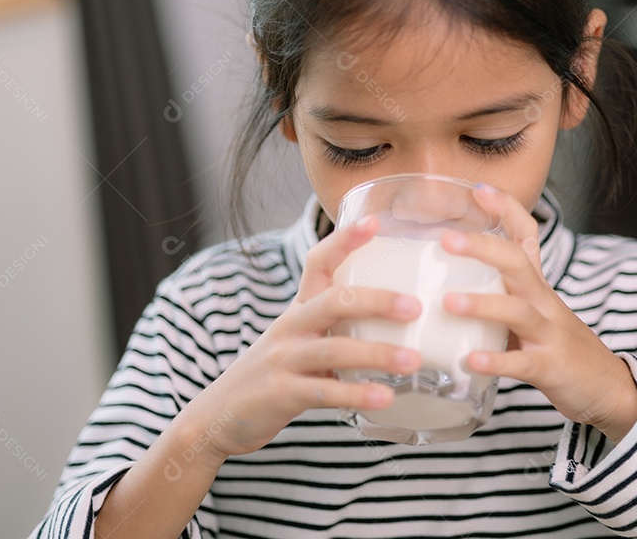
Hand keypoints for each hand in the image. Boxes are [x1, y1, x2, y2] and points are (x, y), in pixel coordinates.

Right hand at [179, 216, 422, 461]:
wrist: (219, 415)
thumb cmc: (276, 374)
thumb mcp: (301, 340)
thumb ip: (340, 328)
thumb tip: (401, 322)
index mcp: (299, 308)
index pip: (319, 263)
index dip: (345, 240)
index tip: (375, 222)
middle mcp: (290, 327)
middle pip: (334, 301)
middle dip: (377, 300)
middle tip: (416, 307)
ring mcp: (283, 360)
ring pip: (334, 349)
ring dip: (377, 354)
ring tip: (413, 360)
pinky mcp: (280, 395)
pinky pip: (325, 393)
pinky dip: (357, 395)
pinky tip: (385, 397)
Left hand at [440, 185, 636, 442]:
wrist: (609, 387)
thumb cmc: (559, 347)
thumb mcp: (532, 312)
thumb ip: (497, 295)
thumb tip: (444, 284)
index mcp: (536, 286)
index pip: (526, 236)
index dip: (506, 209)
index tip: (479, 188)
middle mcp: (543, 301)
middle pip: (516, 264)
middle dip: (482, 247)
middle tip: (445, 239)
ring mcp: (548, 333)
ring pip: (517, 310)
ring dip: (482, 304)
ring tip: (448, 302)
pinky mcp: (550, 367)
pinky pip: (521, 363)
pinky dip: (496, 361)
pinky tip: (469, 360)